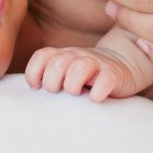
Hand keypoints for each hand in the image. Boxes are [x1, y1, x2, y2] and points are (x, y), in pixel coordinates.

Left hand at [24, 46, 143, 102]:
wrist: (124, 63)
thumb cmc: (87, 73)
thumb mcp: (66, 69)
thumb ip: (47, 74)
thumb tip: (28, 94)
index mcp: (63, 54)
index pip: (42, 56)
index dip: (34, 72)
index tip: (37, 87)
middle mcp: (78, 56)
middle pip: (57, 63)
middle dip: (53, 82)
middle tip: (60, 91)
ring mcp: (97, 64)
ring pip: (79, 68)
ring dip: (73, 85)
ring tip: (77, 93)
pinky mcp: (115, 74)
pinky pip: (105, 80)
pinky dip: (97, 92)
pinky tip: (94, 98)